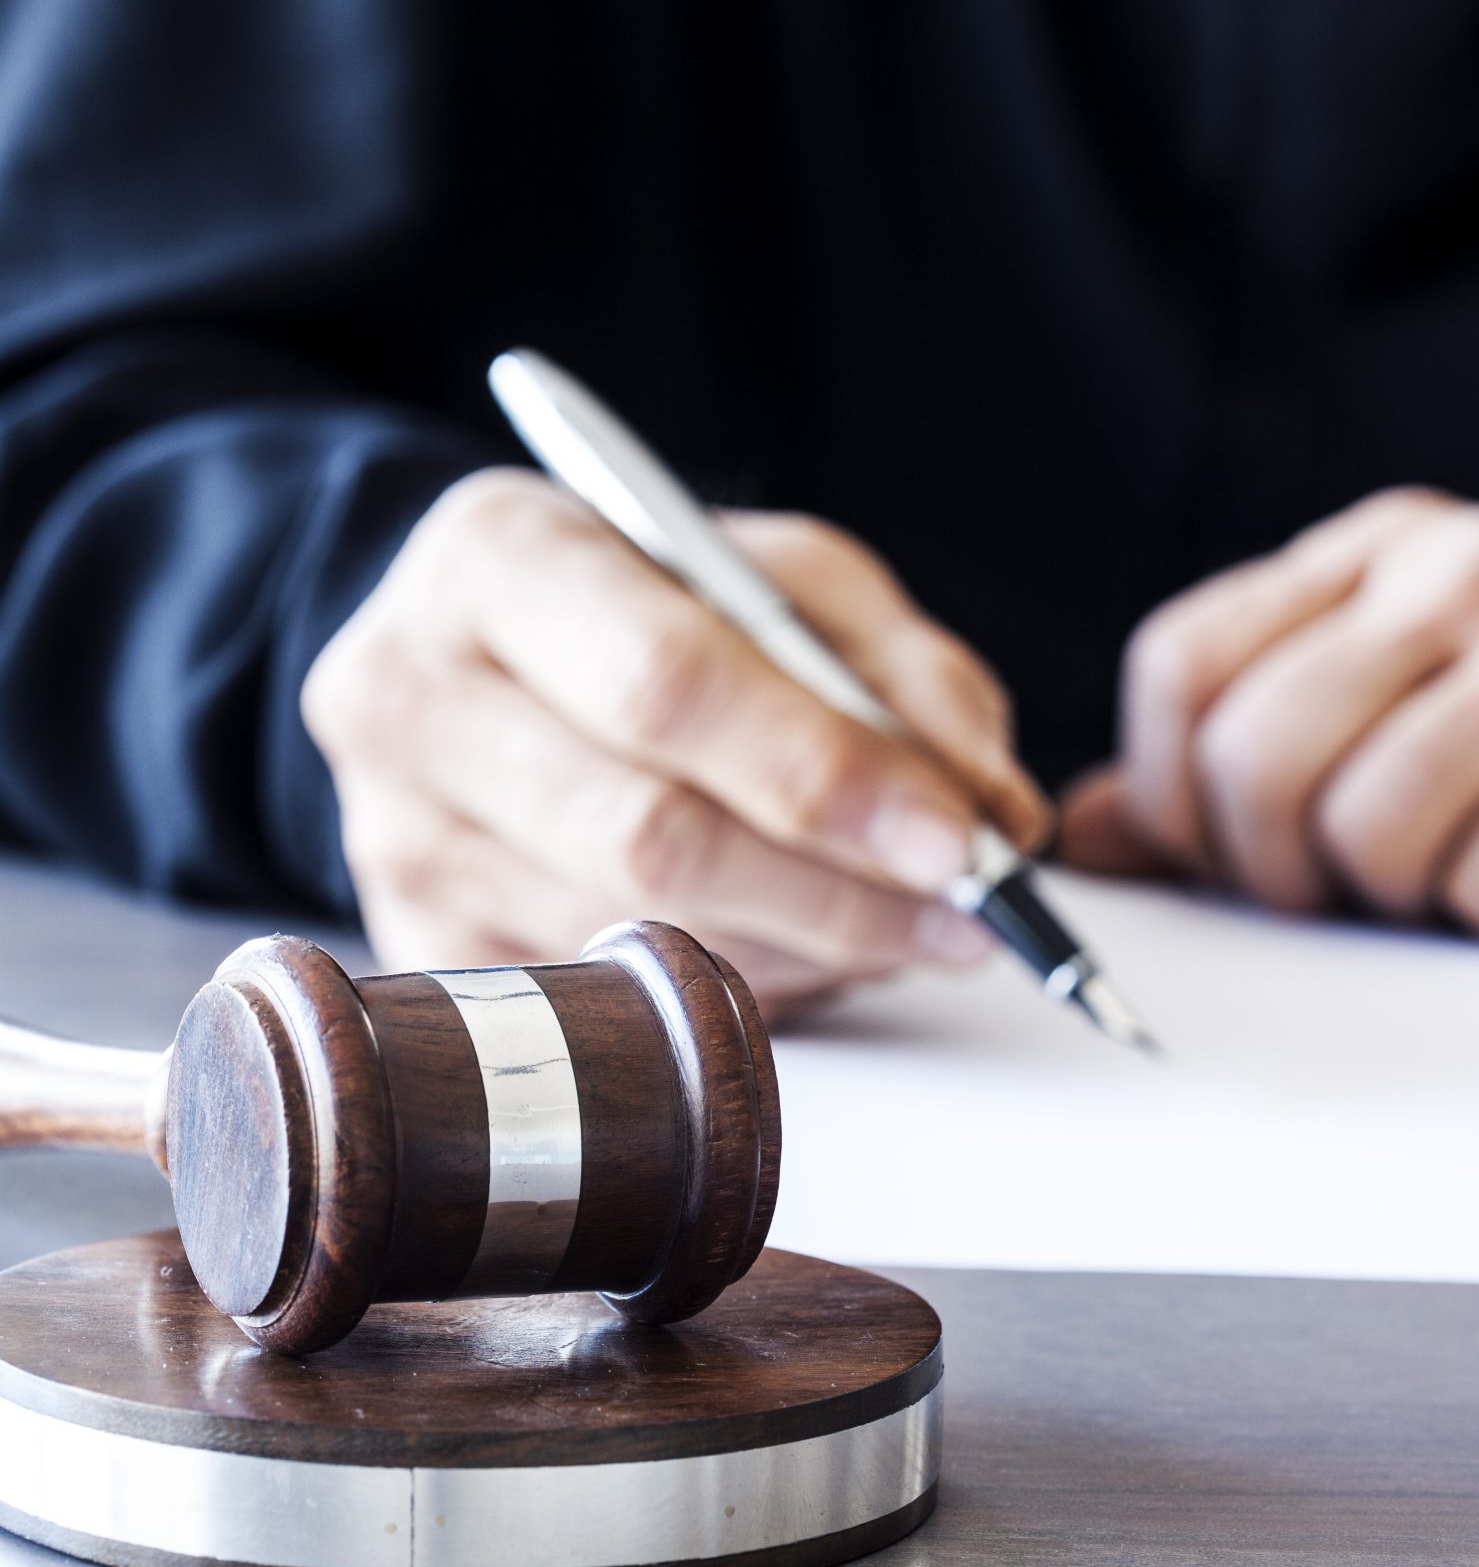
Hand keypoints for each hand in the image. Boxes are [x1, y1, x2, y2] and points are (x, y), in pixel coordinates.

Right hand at [304, 469, 1047, 1009]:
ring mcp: (397, 835)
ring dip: (813, 951)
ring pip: (640, 938)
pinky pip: (612, 1008)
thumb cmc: (658, 601)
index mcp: (498, 558)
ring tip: (909, 925)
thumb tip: (992, 815)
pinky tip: (808, 949)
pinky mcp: (417, 943)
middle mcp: (410, 696)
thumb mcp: (793, 582)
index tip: (952, 837)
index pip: (668, 685)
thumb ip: (905, 676)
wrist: (489, 653)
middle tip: (969, 914)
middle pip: (650, 837)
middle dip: (840, 891)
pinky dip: (745, 990)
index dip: (823, 774)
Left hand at [1060, 488, 1478, 934]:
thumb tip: (1087, 835)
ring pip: (1364, 835)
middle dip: (1276, 876)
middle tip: (1355, 895)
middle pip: (1251, 761)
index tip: (1228, 860)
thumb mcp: (1427, 692)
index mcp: (1391, 545)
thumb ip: (1260, 742)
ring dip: (1408, 900)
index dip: (1168, 796)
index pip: (1183, 662)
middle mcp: (1463, 571)